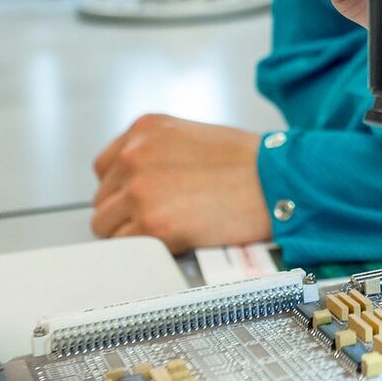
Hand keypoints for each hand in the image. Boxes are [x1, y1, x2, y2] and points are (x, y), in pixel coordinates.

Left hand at [91, 114, 271, 252]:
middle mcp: (135, 155)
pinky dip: (144, 250)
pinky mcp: (153, 225)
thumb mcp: (193, 136)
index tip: (140, 199)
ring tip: (167, 231)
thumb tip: (138, 184)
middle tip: (160, 219)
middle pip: (103, 199)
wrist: (277, 179)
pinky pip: (125, 248)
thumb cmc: (250, 161)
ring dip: (132, 233)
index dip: (123, 188)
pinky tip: (170, 242)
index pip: (105, 168)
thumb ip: (158, 154)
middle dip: (126, 212)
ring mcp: (140, 191)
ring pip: (106, 226)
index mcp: (144, 130)